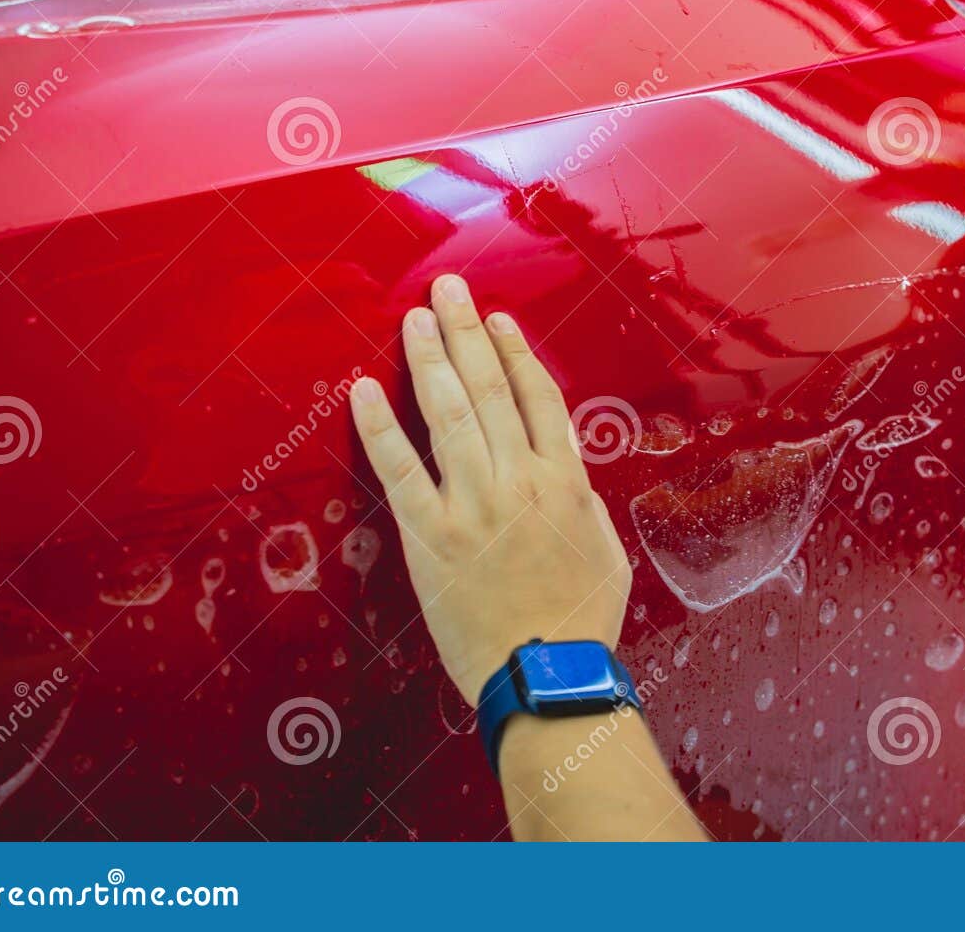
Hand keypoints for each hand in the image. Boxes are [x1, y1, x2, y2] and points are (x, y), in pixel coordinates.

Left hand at [350, 274, 630, 703]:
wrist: (548, 675)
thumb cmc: (581, 618)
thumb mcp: (602, 546)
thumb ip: (579, 498)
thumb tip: (559, 466)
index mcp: (565, 480)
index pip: (538, 396)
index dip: (516, 352)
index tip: (497, 319)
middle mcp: (520, 479)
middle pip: (491, 388)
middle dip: (467, 332)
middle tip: (447, 288)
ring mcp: (474, 504)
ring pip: (449, 414)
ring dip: (430, 360)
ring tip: (414, 318)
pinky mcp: (432, 536)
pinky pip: (401, 470)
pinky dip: (380, 428)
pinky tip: (363, 391)